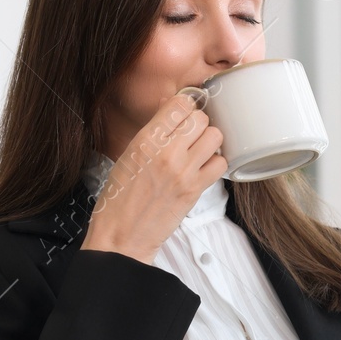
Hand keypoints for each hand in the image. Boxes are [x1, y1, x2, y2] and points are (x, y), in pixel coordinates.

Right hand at [79, 93, 225, 264]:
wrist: (122, 235)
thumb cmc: (119, 197)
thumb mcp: (128, 155)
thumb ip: (152, 131)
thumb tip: (171, 107)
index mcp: (145, 140)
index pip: (179, 104)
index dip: (184, 106)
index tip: (182, 114)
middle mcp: (167, 152)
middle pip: (201, 118)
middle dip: (198, 123)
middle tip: (190, 135)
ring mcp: (184, 171)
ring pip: (215, 136)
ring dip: (210, 141)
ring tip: (199, 150)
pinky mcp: (196, 189)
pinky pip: (220, 163)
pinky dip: (216, 163)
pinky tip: (204, 167)